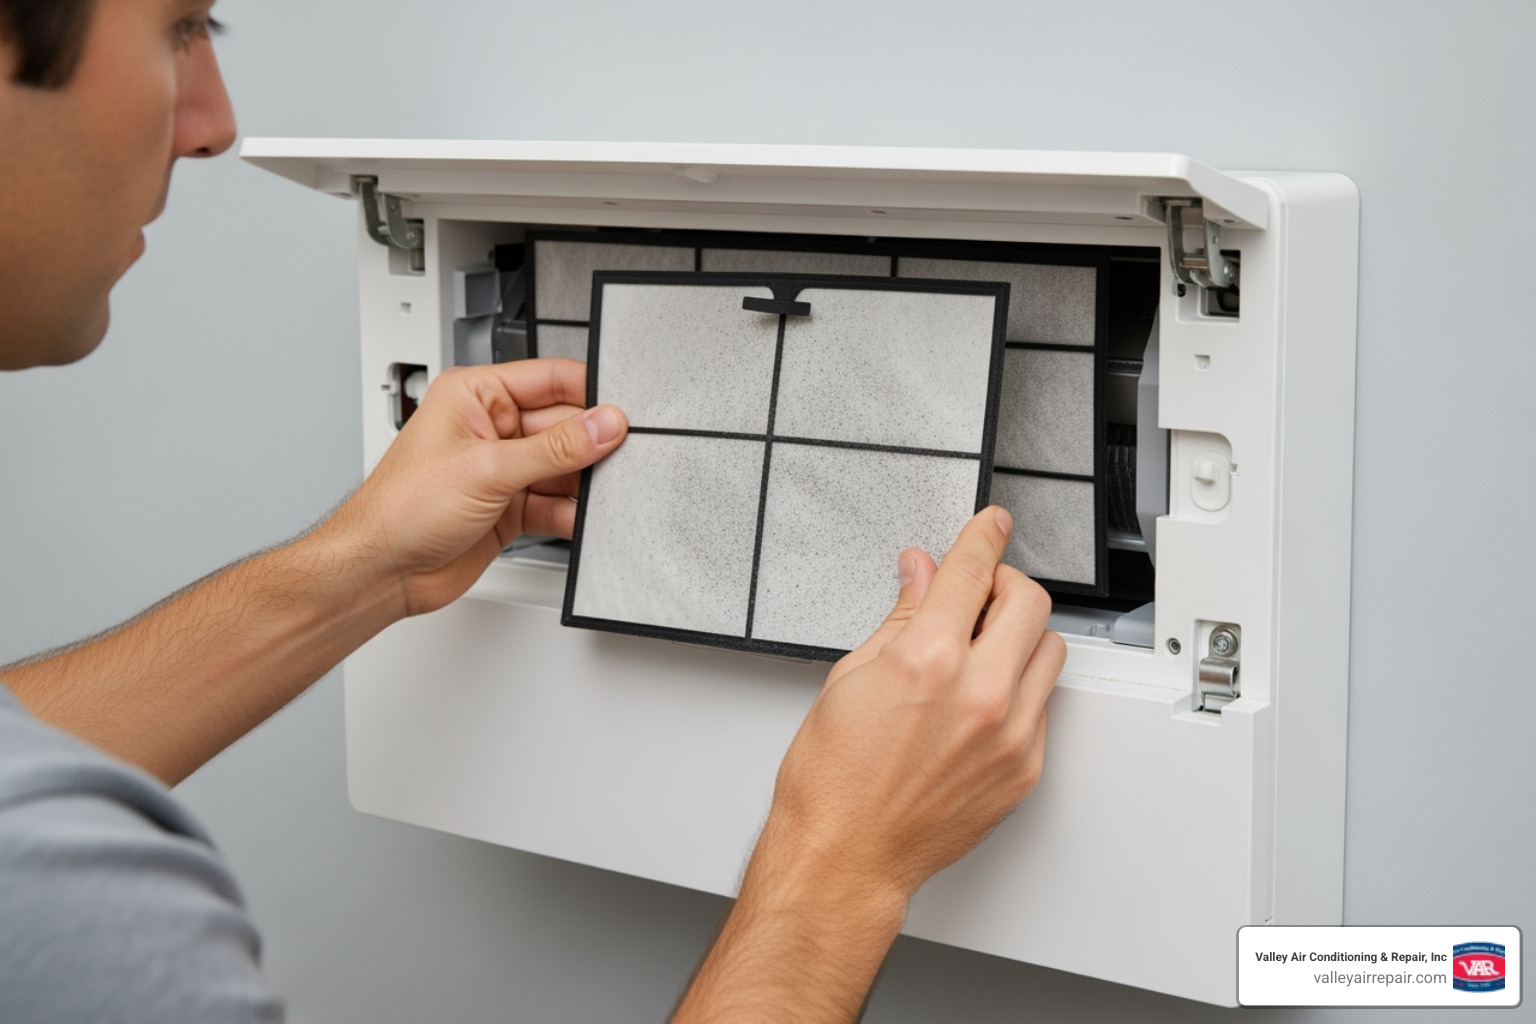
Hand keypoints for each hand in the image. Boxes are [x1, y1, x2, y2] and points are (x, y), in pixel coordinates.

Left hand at [319, 358, 626, 616]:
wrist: (381, 570)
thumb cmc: (401, 508)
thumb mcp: (487, 468)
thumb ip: (554, 448)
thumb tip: (602, 425)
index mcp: (476, 395)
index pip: (550, 379)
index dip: (590, 394)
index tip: (622, 413)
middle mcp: (490, 428)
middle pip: (564, 426)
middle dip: (591, 444)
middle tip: (623, 458)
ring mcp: (501, 470)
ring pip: (563, 468)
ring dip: (584, 483)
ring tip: (606, 493)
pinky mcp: (509, 508)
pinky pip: (555, 503)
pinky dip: (572, 513)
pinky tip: (584, 519)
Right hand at [669, 508, 1062, 1023]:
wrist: (846, 856)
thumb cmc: (832, 780)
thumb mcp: (851, 677)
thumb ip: (901, 618)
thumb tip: (921, 574)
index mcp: (928, 660)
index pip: (973, 571)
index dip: (985, 536)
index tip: (993, 524)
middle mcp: (978, 694)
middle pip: (1029, 602)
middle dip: (1004, 585)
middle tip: (979, 594)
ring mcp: (1008, 734)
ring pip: (1051, 651)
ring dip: (1021, 636)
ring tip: (982, 651)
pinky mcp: (1023, 769)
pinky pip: (1042, 705)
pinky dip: (1019, 688)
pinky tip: (980, 700)